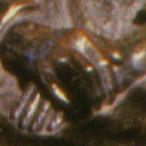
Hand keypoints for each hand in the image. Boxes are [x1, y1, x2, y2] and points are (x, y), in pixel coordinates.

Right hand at [0, 22, 122, 124]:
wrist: (26, 42)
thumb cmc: (59, 44)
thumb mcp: (79, 39)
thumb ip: (101, 46)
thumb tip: (119, 59)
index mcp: (81, 37)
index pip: (103, 61)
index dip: (111, 81)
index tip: (114, 95)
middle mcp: (68, 44)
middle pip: (93, 70)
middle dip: (101, 90)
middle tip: (104, 104)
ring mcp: (53, 55)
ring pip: (80, 77)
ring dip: (89, 95)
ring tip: (93, 106)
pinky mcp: (40, 69)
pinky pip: (58, 88)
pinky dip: (68, 101)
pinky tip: (75, 108)